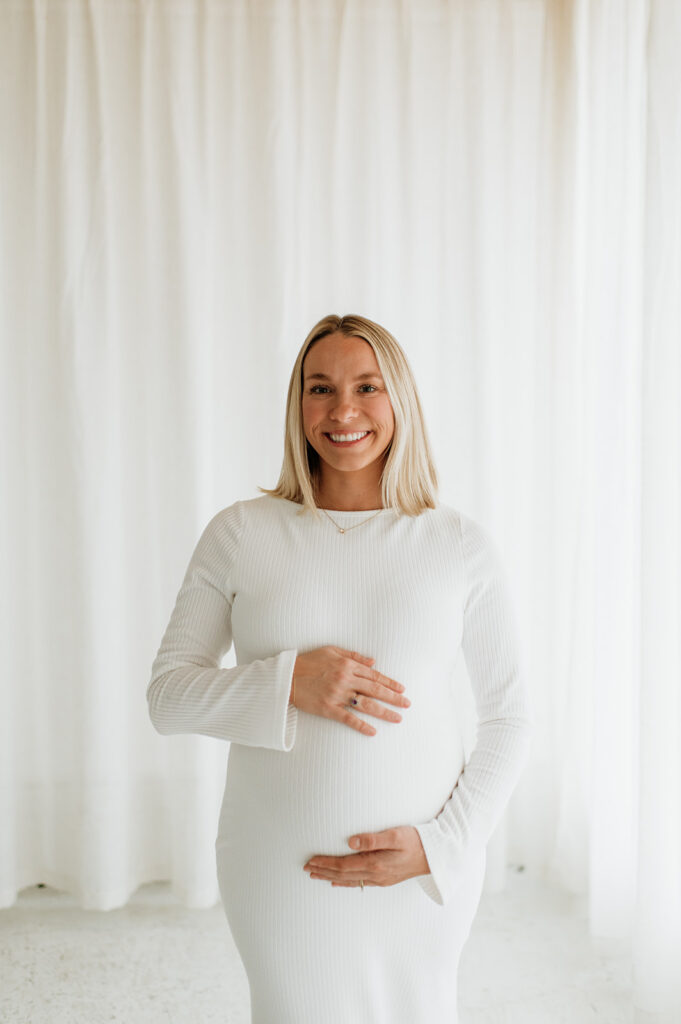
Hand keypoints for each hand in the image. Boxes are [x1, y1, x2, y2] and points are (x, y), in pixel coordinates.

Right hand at [291, 646, 409, 735]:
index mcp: (347, 665)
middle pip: (375, 690)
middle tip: (407, 704)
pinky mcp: (328, 709)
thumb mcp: (331, 651)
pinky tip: (373, 732)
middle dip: (394, 698)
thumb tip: (373, 662)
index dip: (390, 682)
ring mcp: (337, 695)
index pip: (374, 675)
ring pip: (366, 705)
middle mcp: (345, 679)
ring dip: (384, 712)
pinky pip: (348, 719)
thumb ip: (353, 656)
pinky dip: (361, 725)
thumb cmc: (308, 662)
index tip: (402, 689)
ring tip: (398, 718)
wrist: (286, 676)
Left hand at [303, 826, 429, 887]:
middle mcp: (376, 874)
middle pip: (343, 874)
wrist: (437, 856)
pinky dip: (346, 883)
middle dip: (323, 870)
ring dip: (331, 877)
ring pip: (350, 880)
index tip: (310, 860)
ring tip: (316, 875)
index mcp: (376, 863)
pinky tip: (339, 882)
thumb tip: (350, 842)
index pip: (343, 865)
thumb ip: (373, 838)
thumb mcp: (396, 835)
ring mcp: (381, 879)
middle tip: (306, 868)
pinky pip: (361, 883)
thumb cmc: (417, 841)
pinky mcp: (386, 879)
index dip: (325, 863)